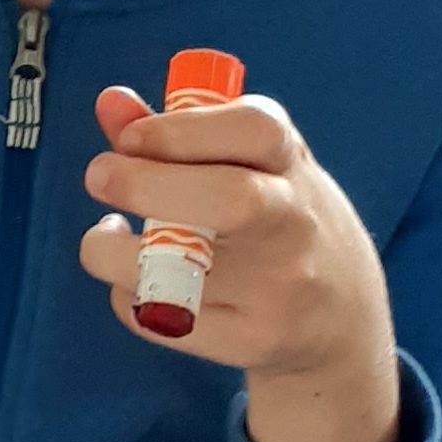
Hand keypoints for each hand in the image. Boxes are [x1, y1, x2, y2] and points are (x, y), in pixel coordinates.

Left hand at [79, 81, 404, 441]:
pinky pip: (162, 317)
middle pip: (229, 200)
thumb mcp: (255, 165)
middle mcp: (294, 225)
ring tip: (112, 235)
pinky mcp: (252, 340)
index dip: (179, 128)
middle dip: (146, 184)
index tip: (129, 137)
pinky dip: (128, 295)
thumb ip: (181, 131)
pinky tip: (138, 280)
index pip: (253, 129)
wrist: (342, 323)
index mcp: (293, 166)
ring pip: (177, 268)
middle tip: (99, 176)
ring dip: (113, 250)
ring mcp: (278, 288)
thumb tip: (109, 101)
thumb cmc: (280, 223)